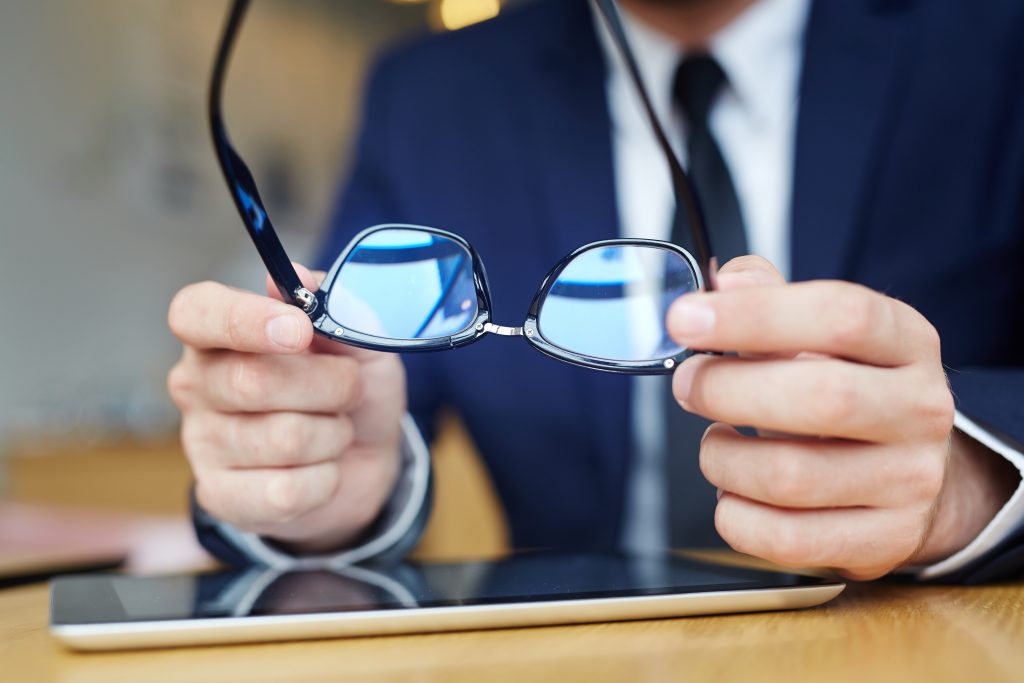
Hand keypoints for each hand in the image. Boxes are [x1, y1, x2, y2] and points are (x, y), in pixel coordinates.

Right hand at [167, 265, 404, 552]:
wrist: (363, 459)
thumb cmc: (349, 389)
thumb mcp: (359, 343)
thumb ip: (334, 308)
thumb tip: (298, 277)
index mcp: (220, 332)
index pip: (197, 313)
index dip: (246, 319)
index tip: (299, 329)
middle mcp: (198, 383)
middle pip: (254, 381)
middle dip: (329, 385)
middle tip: (349, 387)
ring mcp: (203, 442)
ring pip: (283, 439)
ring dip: (333, 434)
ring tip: (334, 429)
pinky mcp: (220, 495)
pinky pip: (284, 491)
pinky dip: (324, 479)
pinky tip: (321, 471)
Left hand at [667, 257, 1016, 579]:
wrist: (907, 471)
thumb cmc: (845, 389)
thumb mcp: (821, 333)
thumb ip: (771, 298)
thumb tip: (727, 280)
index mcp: (905, 341)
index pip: (841, 315)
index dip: (753, 315)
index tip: (685, 318)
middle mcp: (921, 409)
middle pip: (819, 398)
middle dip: (726, 390)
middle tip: (688, 386)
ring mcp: (910, 480)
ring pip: (789, 476)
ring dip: (722, 458)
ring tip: (717, 443)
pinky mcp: (885, 540)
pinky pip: (786, 539)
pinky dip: (735, 516)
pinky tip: (734, 492)